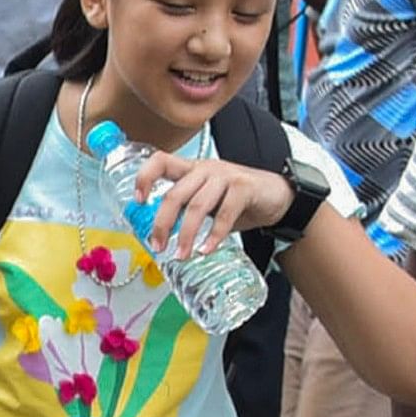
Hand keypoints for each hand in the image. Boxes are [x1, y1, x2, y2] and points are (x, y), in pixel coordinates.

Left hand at [122, 150, 289, 261]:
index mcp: (191, 169)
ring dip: (185, 234)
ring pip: (196, 206)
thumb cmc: (237, 200)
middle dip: (162, 223)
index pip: (160, 161)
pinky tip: (206, 249)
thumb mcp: (208, 201)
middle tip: (158, 246)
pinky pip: (224, 214)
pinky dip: (213, 235)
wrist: (278, 196)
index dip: (144, 178)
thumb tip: (158, 235)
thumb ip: (186, 210)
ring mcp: (225, 175)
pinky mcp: (244, 187)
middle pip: (175, 194)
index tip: (137, 201)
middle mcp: (205, 168)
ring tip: (181, 254)